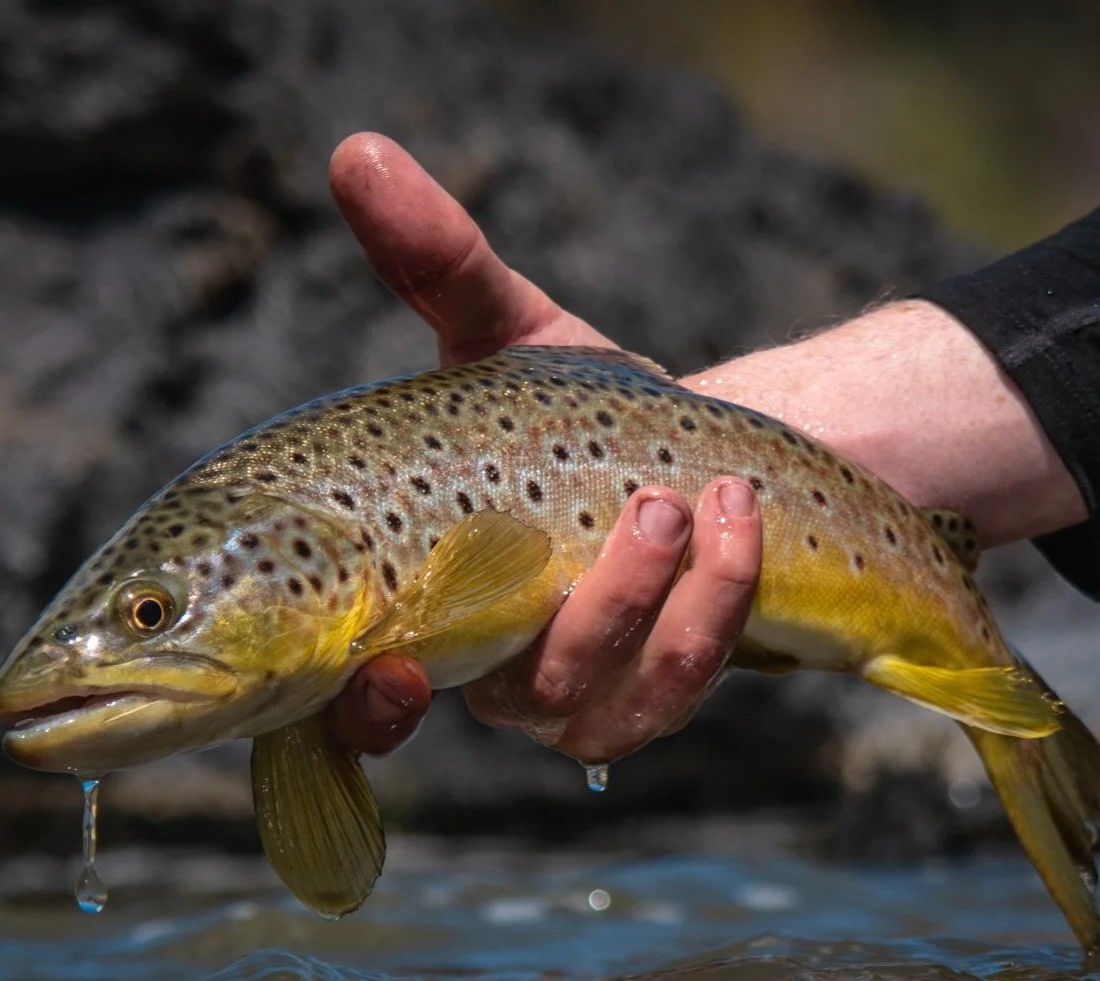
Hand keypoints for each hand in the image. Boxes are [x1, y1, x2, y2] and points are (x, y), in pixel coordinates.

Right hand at [325, 134, 763, 759]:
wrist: (692, 448)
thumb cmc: (580, 409)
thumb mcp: (509, 335)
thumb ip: (436, 266)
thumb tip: (356, 150)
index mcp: (424, 600)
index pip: (360, 700)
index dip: (359, 712)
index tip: (385, 671)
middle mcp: (490, 668)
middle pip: (511, 695)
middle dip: (588, 613)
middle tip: (650, 505)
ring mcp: (577, 695)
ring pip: (606, 695)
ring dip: (665, 604)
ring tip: (709, 497)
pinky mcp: (652, 697)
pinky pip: (677, 688)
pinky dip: (716, 607)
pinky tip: (742, 521)